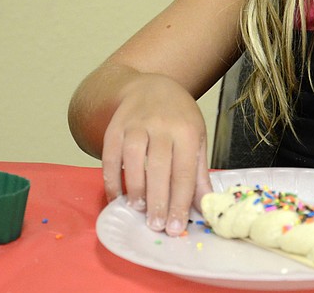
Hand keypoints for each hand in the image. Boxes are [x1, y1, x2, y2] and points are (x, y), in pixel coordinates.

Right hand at [101, 73, 212, 235]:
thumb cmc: (178, 116)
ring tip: (138, 209)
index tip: (177, 227)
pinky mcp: (114, 127)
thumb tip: (204, 207)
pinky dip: (112, 178)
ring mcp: (135, 124)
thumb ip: (198, 172)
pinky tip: (116, 196)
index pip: (184, 171)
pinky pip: (110, 155)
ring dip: (135, 188)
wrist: (150, 85)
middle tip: (157, 225)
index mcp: (187, 130)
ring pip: (134, 160)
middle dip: (158, 200)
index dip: (180, 202)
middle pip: (159, 167)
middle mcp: (161, 125)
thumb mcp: (196, 137)